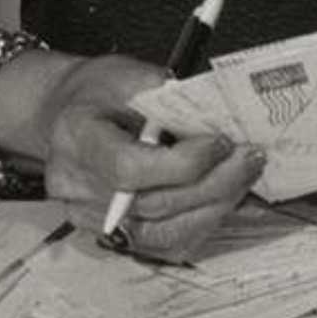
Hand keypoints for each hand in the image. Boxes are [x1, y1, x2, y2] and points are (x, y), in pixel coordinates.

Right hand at [28, 53, 261, 263]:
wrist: (65, 118)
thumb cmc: (95, 95)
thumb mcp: (125, 75)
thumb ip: (165, 95)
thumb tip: (215, 114)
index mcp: (75, 140)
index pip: (130, 169)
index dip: (183, 163)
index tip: (221, 142)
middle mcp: (77, 188)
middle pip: (153, 203)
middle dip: (213, 182)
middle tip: (250, 157)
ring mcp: (91, 218)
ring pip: (163, 231)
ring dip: (214, 205)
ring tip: (244, 176)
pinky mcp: (111, 235)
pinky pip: (163, 242)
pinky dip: (200, 223)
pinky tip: (224, 198)